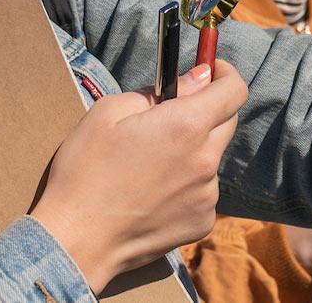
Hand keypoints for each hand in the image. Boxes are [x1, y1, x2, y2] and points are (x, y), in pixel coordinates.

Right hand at [31, 60, 247, 291]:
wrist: (76, 239)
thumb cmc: (84, 171)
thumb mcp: (109, 112)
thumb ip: (159, 92)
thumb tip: (197, 79)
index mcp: (186, 126)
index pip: (235, 90)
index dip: (225, 75)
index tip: (210, 72)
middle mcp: (206, 160)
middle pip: (227, 122)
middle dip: (207, 110)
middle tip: (170, 116)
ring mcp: (207, 195)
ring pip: (211, 158)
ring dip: (193, 151)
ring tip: (150, 165)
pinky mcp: (202, 222)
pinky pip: (203, 191)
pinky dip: (186, 185)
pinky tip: (152, 194)